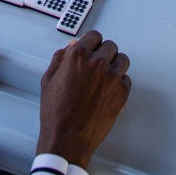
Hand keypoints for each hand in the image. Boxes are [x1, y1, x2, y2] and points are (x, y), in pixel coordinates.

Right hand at [37, 30, 130, 169]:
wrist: (68, 138)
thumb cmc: (56, 112)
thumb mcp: (49, 79)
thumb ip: (61, 58)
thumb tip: (72, 46)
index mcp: (78, 56)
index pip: (94, 36)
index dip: (91, 43)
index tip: (91, 49)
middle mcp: (97, 63)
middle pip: (110, 46)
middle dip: (103, 53)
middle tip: (96, 65)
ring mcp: (112, 77)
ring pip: (122, 59)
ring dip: (114, 64)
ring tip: (104, 76)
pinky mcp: (122, 92)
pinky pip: (126, 78)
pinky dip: (119, 81)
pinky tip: (108, 90)